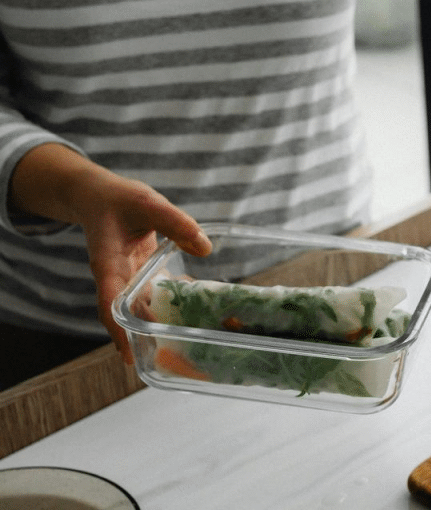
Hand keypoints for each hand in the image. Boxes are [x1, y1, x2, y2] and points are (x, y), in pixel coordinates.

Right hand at [10, 144, 211, 361]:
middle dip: (140, 338)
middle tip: (163, 360)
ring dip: (158, 325)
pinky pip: (153, 295)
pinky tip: (194, 311)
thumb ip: (176, 223)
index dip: (117, 327)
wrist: (99, 197)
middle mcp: (116, 277)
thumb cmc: (118, 199)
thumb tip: (205, 248)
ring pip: (140, 309)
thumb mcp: (148, 203)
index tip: (126, 352)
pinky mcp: (138, 275)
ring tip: (182, 347)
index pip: (109, 301)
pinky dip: (170, 304)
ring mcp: (127, 279)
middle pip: (125, 315)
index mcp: (108, 263)